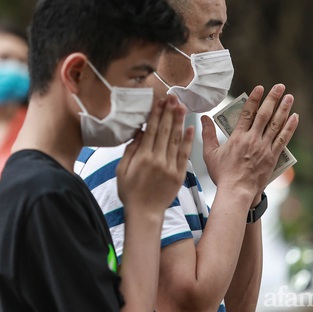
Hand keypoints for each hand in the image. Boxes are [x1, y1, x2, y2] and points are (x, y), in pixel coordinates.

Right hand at [117, 95, 194, 214]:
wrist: (145, 213)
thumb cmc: (130, 192)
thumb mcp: (122, 170)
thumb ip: (130, 150)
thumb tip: (139, 133)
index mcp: (142, 157)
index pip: (151, 130)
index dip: (156, 114)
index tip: (159, 101)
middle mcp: (157, 160)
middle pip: (165, 131)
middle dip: (169, 112)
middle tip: (173, 97)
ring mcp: (170, 167)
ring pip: (176, 140)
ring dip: (179, 121)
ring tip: (182, 106)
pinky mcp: (179, 174)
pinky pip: (185, 154)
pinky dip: (188, 141)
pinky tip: (190, 128)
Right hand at [201, 84, 298, 200]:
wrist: (236, 191)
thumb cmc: (222, 174)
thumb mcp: (210, 153)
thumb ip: (207, 134)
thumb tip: (204, 118)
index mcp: (237, 137)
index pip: (247, 113)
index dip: (254, 99)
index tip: (260, 88)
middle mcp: (252, 139)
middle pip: (265, 115)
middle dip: (273, 98)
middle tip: (280, 86)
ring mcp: (264, 148)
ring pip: (276, 124)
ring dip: (284, 109)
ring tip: (289, 97)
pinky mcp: (272, 157)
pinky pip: (283, 139)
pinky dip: (289, 128)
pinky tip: (294, 117)